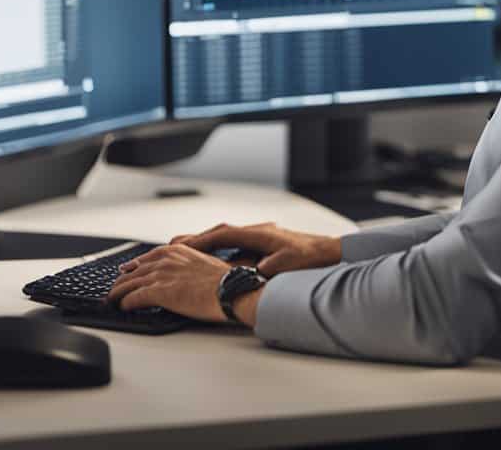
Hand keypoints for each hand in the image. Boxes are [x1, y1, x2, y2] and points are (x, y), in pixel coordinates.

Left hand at [108, 244, 234, 322]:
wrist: (231, 289)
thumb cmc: (225, 280)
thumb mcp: (205, 263)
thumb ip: (190, 265)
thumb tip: (187, 275)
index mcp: (176, 251)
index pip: (146, 258)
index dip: (133, 267)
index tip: (126, 271)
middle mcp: (165, 260)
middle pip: (134, 271)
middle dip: (122, 281)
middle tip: (115, 289)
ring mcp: (160, 275)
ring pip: (129, 284)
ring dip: (118, 293)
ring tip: (112, 301)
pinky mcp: (159, 292)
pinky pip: (134, 298)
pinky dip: (125, 303)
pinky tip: (123, 307)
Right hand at [169, 222, 341, 276]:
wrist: (330, 252)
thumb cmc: (311, 258)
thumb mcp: (290, 263)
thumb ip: (272, 266)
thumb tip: (258, 269)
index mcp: (259, 234)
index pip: (222, 234)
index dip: (200, 241)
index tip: (179, 248)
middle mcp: (257, 231)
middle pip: (218, 233)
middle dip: (194, 240)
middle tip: (170, 247)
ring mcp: (259, 236)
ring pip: (224, 237)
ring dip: (204, 243)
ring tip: (182, 251)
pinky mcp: (263, 243)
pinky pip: (233, 243)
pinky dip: (217, 248)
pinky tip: (209, 257)